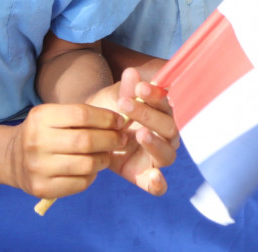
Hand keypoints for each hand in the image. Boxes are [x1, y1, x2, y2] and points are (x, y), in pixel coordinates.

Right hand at [2, 103, 126, 198]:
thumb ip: (81, 116)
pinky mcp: (42, 188)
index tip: (119, 121)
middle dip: (111, 139)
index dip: (106, 118)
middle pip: (87, 141)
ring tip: (107, 154)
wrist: (10, 158)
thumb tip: (119, 121)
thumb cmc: (42, 133)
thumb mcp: (52, 116)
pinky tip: (91, 169)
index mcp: (40, 117)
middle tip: (121, 139)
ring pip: (87, 164)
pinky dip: (92, 176)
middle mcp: (37, 141)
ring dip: (104, 159)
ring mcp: (38, 167)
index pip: (82, 115)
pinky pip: (80, 183)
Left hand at [86, 68, 178, 195]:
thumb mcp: (115, 97)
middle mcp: (165, 136)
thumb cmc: (108, 110)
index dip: (156, 96)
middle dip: (149, 115)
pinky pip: (157, 186)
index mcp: (162, 114)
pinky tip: (154, 178)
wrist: (88, 129)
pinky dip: (158, 184)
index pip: (166, 105)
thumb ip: (126, 89)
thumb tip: (132, 72)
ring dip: (155, 144)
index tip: (139, 88)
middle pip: (169, 128)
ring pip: (167, 154)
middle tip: (126, 105)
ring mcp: (156, 157)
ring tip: (140, 134)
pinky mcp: (143, 176)